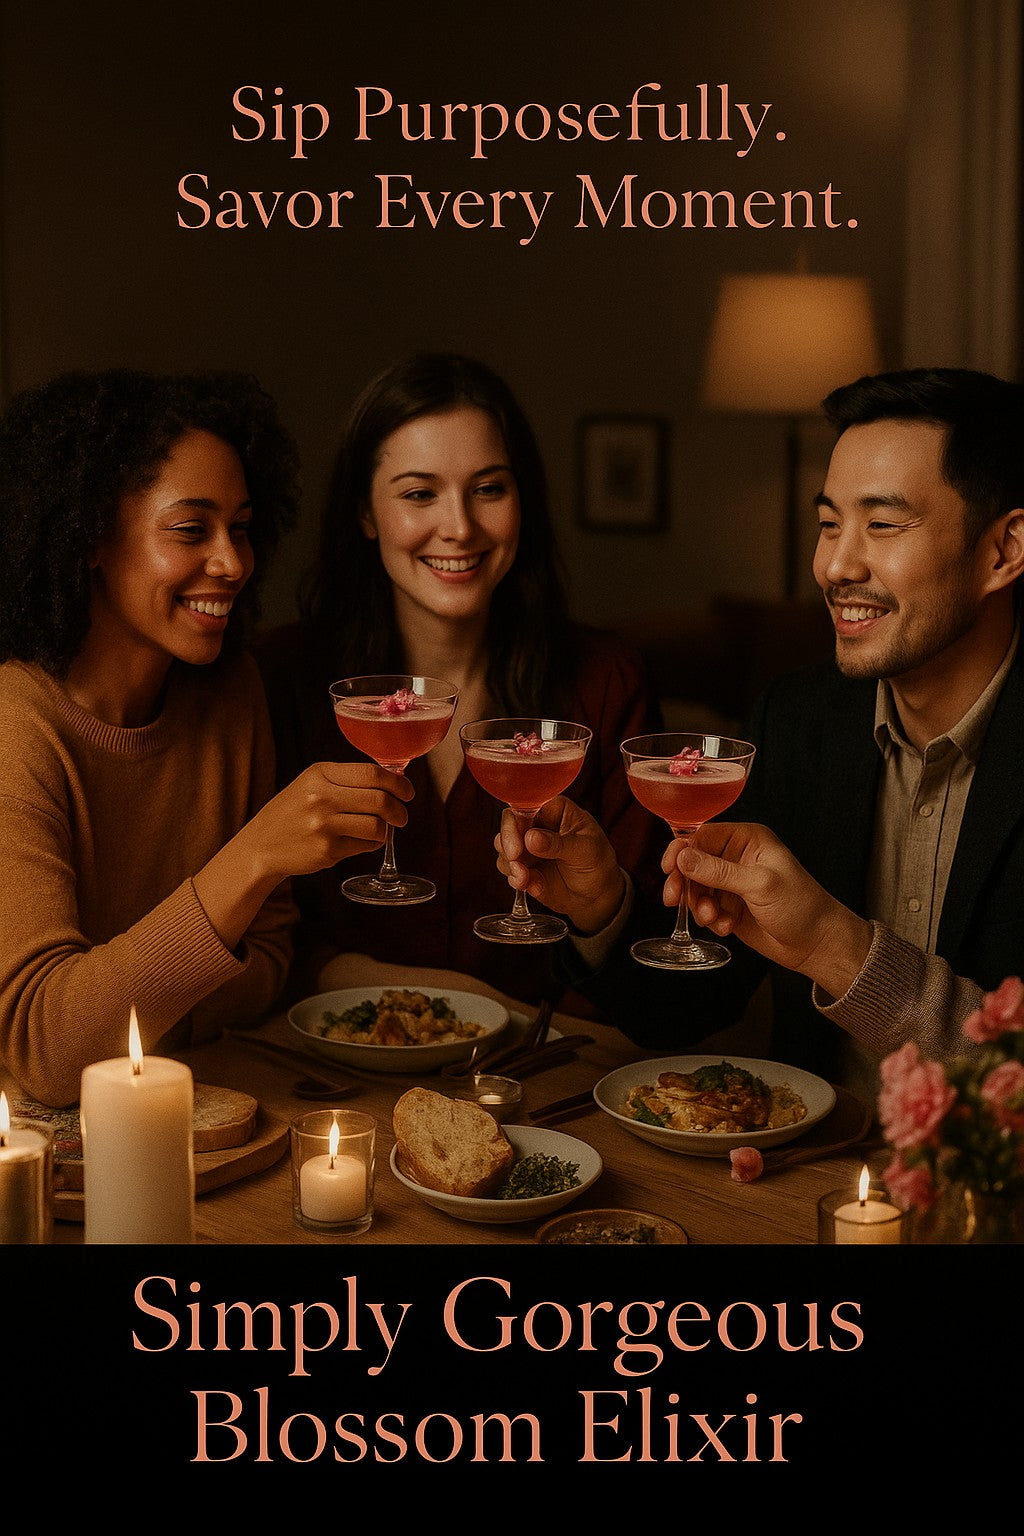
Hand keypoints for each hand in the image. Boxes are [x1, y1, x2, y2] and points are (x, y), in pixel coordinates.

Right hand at [194, 762, 413, 949]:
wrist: (260, 845)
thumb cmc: (293, 812)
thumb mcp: (312, 783)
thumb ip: (347, 780)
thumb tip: (395, 781)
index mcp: (320, 773)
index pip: (372, 773)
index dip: (398, 783)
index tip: (407, 792)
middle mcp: (321, 796)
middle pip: (380, 800)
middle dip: (399, 810)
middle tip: (402, 816)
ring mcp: (323, 825)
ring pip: (377, 826)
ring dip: (386, 830)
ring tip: (382, 830)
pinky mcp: (326, 850)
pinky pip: (365, 846)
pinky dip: (370, 844)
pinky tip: (360, 841)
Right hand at [495, 796, 626, 935]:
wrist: (597, 896)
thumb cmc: (598, 864)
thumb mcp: (586, 851)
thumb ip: (559, 844)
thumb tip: (531, 838)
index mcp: (555, 810)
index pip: (527, 805)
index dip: (515, 822)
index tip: (518, 845)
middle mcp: (538, 825)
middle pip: (509, 824)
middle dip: (508, 844)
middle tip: (516, 861)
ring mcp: (528, 847)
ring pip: (504, 847)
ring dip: (510, 864)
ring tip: (525, 879)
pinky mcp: (523, 867)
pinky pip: (508, 869)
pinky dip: (515, 879)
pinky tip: (532, 886)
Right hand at [663, 821, 872, 996]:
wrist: (817, 944)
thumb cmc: (802, 906)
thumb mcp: (759, 884)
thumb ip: (719, 871)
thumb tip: (683, 856)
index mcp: (747, 840)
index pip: (702, 835)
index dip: (682, 850)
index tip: (670, 868)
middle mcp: (736, 858)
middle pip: (692, 862)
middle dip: (684, 881)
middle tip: (674, 898)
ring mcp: (732, 884)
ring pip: (695, 888)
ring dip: (699, 905)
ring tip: (715, 918)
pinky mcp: (729, 907)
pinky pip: (704, 909)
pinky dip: (710, 919)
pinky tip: (726, 926)